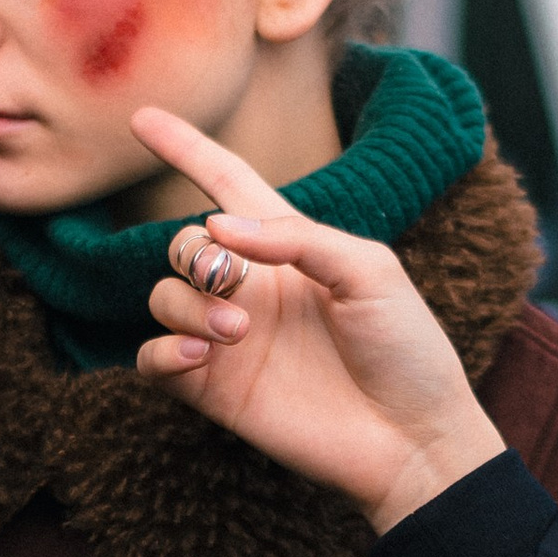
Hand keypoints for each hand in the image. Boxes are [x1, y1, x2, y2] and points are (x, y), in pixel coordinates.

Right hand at [130, 106, 505, 533]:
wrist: (414, 438)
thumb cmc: (406, 349)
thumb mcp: (370, 270)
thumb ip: (298, 237)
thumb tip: (221, 228)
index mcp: (289, 248)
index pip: (226, 184)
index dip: (187, 149)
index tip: (143, 118)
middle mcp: (253, 288)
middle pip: (184, 244)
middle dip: (195, 254)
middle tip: (236, 287)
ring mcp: (230, 340)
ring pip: (162, 296)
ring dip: (187, 304)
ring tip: (236, 334)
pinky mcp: (215, 391)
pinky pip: (152, 360)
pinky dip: (162, 351)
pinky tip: (200, 356)